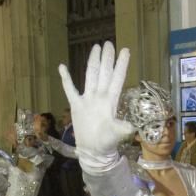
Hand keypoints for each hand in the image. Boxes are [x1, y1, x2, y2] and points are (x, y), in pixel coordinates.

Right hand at [58, 42, 134, 168]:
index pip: (117, 78)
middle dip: (107, 58)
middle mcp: (99, 97)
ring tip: (96, 47)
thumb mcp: (117, 135)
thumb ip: (123, 128)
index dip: (121, 65)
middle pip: (104, 73)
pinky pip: (70, 89)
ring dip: (93, 62)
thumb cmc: (106, 143)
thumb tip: (133, 125)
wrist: (93, 152)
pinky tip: (62, 67)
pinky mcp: (77, 105)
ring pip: (90, 76)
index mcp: (110, 101)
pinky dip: (66, 79)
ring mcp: (88, 100)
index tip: (126, 50)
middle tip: (109, 43)